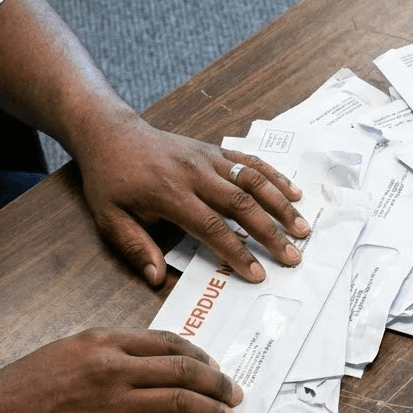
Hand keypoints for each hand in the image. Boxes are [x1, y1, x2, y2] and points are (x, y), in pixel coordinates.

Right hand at [0, 329, 240, 412]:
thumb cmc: (24, 386)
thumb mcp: (71, 349)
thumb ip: (114, 350)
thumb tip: (158, 359)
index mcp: (104, 341)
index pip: (169, 342)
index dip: (200, 355)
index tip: (214, 365)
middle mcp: (112, 369)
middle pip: (184, 371)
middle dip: (217, 382)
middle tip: (234, 392)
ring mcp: (110, 406)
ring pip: (180, 404)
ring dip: (212, 411)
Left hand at [75, 110, 310, 284]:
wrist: (111, 134)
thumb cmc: (111, 180)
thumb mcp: (110, 218)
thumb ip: (135, 247)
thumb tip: (156, 278)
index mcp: (170, 194)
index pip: (211, 227)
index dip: (237, 252)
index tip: (257, 274)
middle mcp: (195, 174)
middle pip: (241, 205)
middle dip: (270, 233)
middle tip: (292, 256)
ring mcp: (209, 159)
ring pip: (253, 181)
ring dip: (281, 205)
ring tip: (302, 228)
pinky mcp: (216, 150)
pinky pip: (251, 162)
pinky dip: (275, 177)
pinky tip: (294, 193)